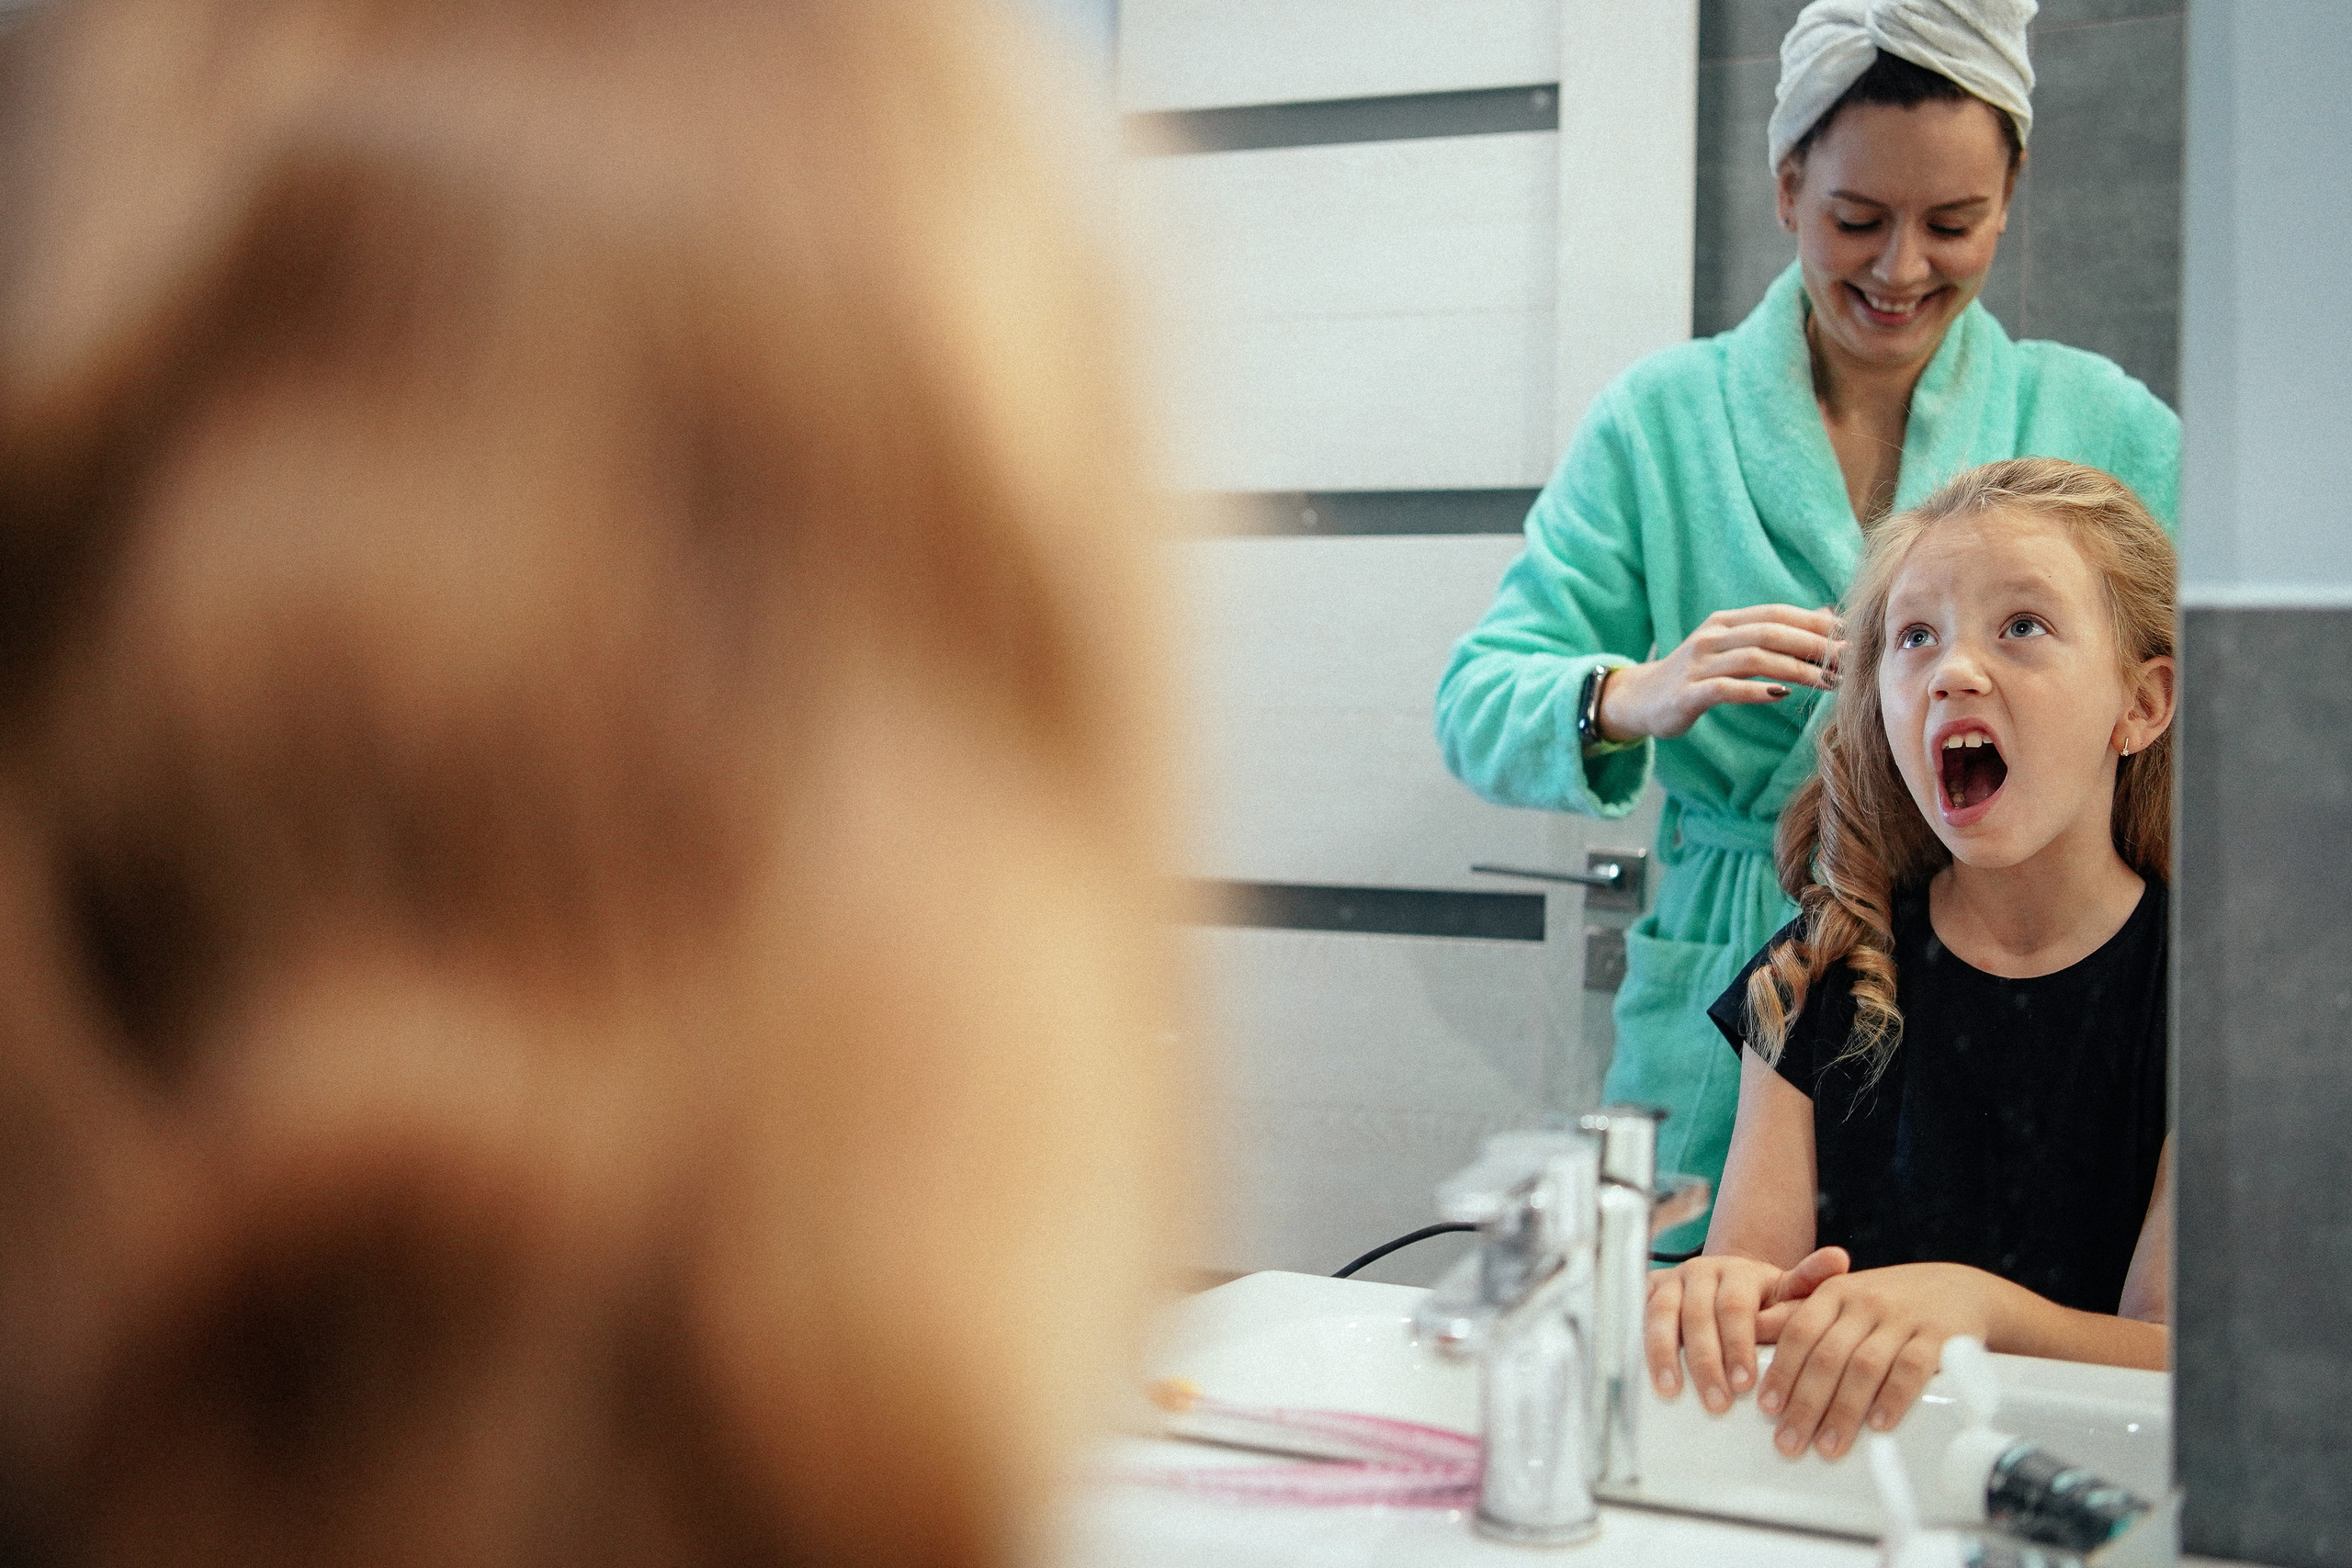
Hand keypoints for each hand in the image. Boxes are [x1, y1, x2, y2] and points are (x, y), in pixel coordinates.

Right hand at [1597, 605, 1841, 740]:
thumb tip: (1826, 615)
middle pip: (1771, 633)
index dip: (1815, 623)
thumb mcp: (1732, 648)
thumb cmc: (1696, 675)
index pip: (1777, 614)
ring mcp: (1698, 664)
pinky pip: (1726, 689)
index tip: (1851, 636)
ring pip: (1754, 659)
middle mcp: (1712, 637)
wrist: (1640, 699)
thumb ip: (1775, 633)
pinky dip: (1756, 691)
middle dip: (1814, 646)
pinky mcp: (1688, 694)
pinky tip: (1782, 696)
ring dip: (1796, 670)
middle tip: (1848, 661)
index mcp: (1725, 622)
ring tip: (1828, 682)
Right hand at [1645, 1247, 1850, 1413]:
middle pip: (1697, 1314)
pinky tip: (1640, 1370)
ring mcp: (1668, 1282)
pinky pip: (1633, 1315)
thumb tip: (1839, 1259)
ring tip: (1672, 1390)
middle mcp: (1699, 1272)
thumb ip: (1808, 1284)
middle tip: (1718, 1401)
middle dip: (1706, 1361)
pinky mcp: (1644, 1294)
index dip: (1738, 1345)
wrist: (1719, 1286)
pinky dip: (1636, 1342)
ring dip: (1664, 1354)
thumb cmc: (1759, 1300)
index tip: (1746, 1383)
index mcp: (1738, 1272)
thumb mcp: (1786, 1293)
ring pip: (1661, 1315)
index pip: (1735, 1307)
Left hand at [1752, 1263, 2017, 1459]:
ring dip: (1843, 1411)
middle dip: (1805, 1403)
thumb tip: (1751, 1338)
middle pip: (1827, 1355)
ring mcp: (1902, 1317)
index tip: (1767, 1409)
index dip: (1782, 1371)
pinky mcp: (1938, 1335)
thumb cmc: (1889, 1302)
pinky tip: (1878, 1425)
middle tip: (1789, 1443)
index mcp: (1834, 1292)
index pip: (1799, 1332)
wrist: (1960, 1288)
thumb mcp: (1844, 1298)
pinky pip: (1911, 1368)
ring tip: (1828, 1447)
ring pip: (1864, 1366)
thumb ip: (1801, 1317)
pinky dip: (1893, 1398)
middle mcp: (1865, 1301)